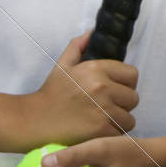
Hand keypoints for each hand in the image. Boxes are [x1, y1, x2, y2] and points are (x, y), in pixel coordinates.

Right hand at [18, 34, 139, 144]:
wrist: (32, 121)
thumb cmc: (50, 94)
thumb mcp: (63, 66)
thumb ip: (78, 46)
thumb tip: (91, 32)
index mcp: (96, 69)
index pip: (132, 75)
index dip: (125, 84)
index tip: (114, 91)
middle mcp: (102, 87)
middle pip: (133, 97)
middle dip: (122, 104)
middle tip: (105, 107)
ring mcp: (103, 109)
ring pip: (129, 117)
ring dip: (118, 121)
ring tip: (100, 120)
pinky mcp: (100, 130)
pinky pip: (119, 132)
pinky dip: (111, 133)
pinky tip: (96, 131)